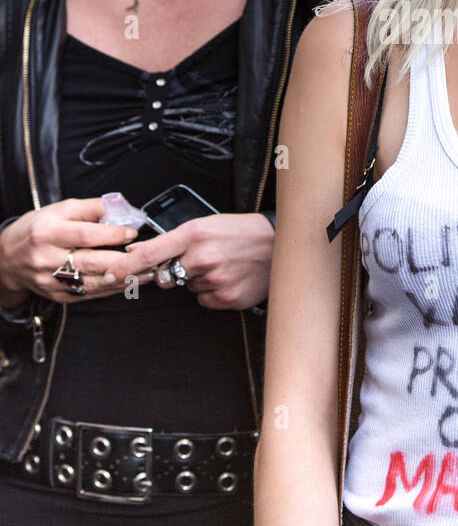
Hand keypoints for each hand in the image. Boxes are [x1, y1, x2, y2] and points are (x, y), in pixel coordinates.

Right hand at [0, 198, 138, 303]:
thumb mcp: (58, 210)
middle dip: (122, 260)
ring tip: (146, 272)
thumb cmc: (37, 229)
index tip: (132, 232)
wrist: (8, 258)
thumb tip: (118, 206)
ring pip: (92, 282)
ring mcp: (51, 281)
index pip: (84, 235)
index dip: (111, 234)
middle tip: (147, 256)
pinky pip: (88, 294)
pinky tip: (128, 282)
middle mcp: (47, 259)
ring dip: (122, 279)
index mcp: (47, 233)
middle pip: (90, 262)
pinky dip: (111, 289)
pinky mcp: (57, 296)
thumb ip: (88, 208)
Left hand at [96, 213, 274, 310]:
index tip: (110, 275)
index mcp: (194, 234)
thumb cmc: (241, 231)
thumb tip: (138, 253)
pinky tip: (229, 277)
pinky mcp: (227, 298)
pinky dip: (213, 292)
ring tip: (223, 265)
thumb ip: (173, 240)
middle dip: (176, 271)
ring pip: (188, 288)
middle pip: (167, 275)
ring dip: (198, 280)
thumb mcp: (206, 225)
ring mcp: (215, 280)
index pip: (150, 254)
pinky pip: (204, 300)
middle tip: (200, 259)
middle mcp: (202, 258)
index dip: (126, 267)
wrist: (281, 244)